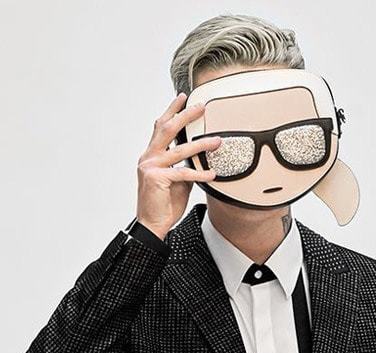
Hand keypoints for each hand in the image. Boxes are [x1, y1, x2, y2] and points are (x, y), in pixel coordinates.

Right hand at [136, 93, 221, 239]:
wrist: (153, 224)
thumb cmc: (165, 202)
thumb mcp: (178, 179)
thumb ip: (186, 165)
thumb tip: (202, 157)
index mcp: (152, 154)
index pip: (161, 127)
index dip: (172, 110)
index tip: (184, 98)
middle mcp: (148, 157)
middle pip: (166, 129)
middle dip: (184, 115)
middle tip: (201, 107)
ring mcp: (150, 167)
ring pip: (179, 150)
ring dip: (201, 145)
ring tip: (218, 141)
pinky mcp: (156, 179)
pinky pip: (183, 173)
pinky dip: (199, 174)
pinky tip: (212, 174)